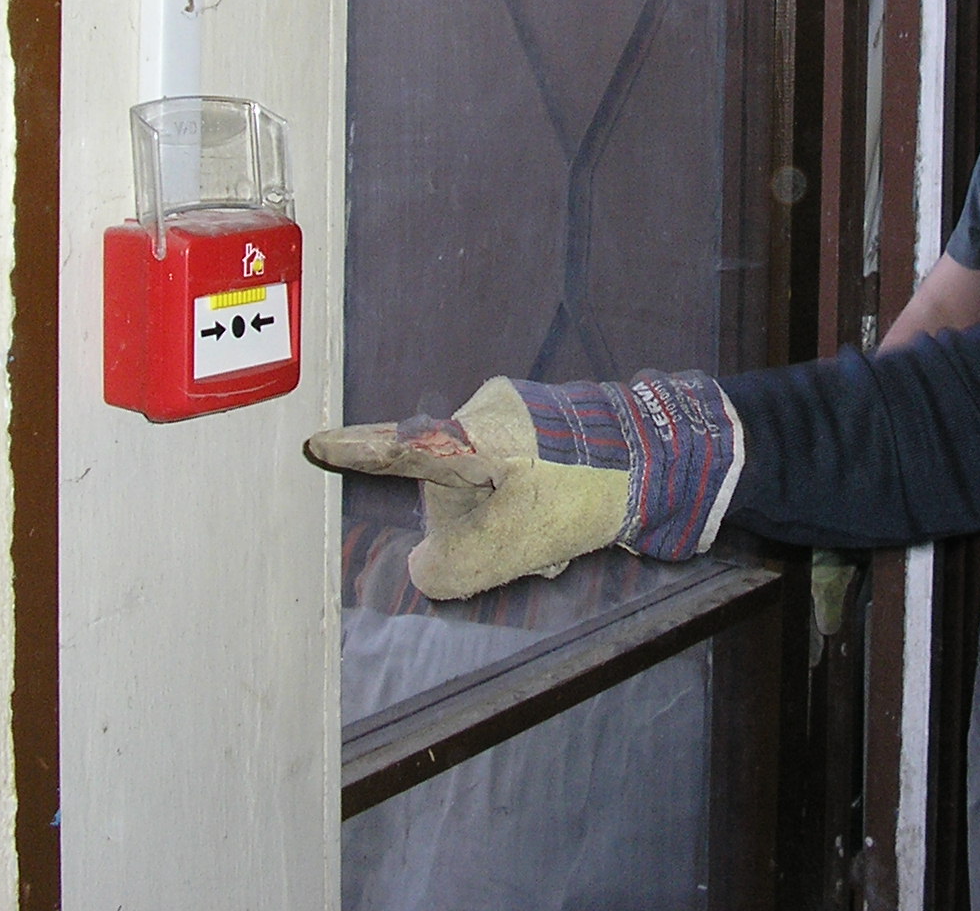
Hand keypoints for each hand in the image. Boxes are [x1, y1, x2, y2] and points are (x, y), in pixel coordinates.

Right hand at [306, 371, 741, 599]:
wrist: (665, 460)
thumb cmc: (578, 497)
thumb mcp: (502, 552)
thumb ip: (443, 568)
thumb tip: (424, 566)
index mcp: (465, 440)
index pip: (395, 450)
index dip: (352, 453)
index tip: (314, 445)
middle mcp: (484, 415)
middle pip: (451, 491)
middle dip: (479, 530)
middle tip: (523, 553)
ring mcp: (518, 412)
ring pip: (490, 489)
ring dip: (513, 526)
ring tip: (554, 544)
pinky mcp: (547, 419)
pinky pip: (519, 474)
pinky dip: (534, 509)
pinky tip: (568, 527)